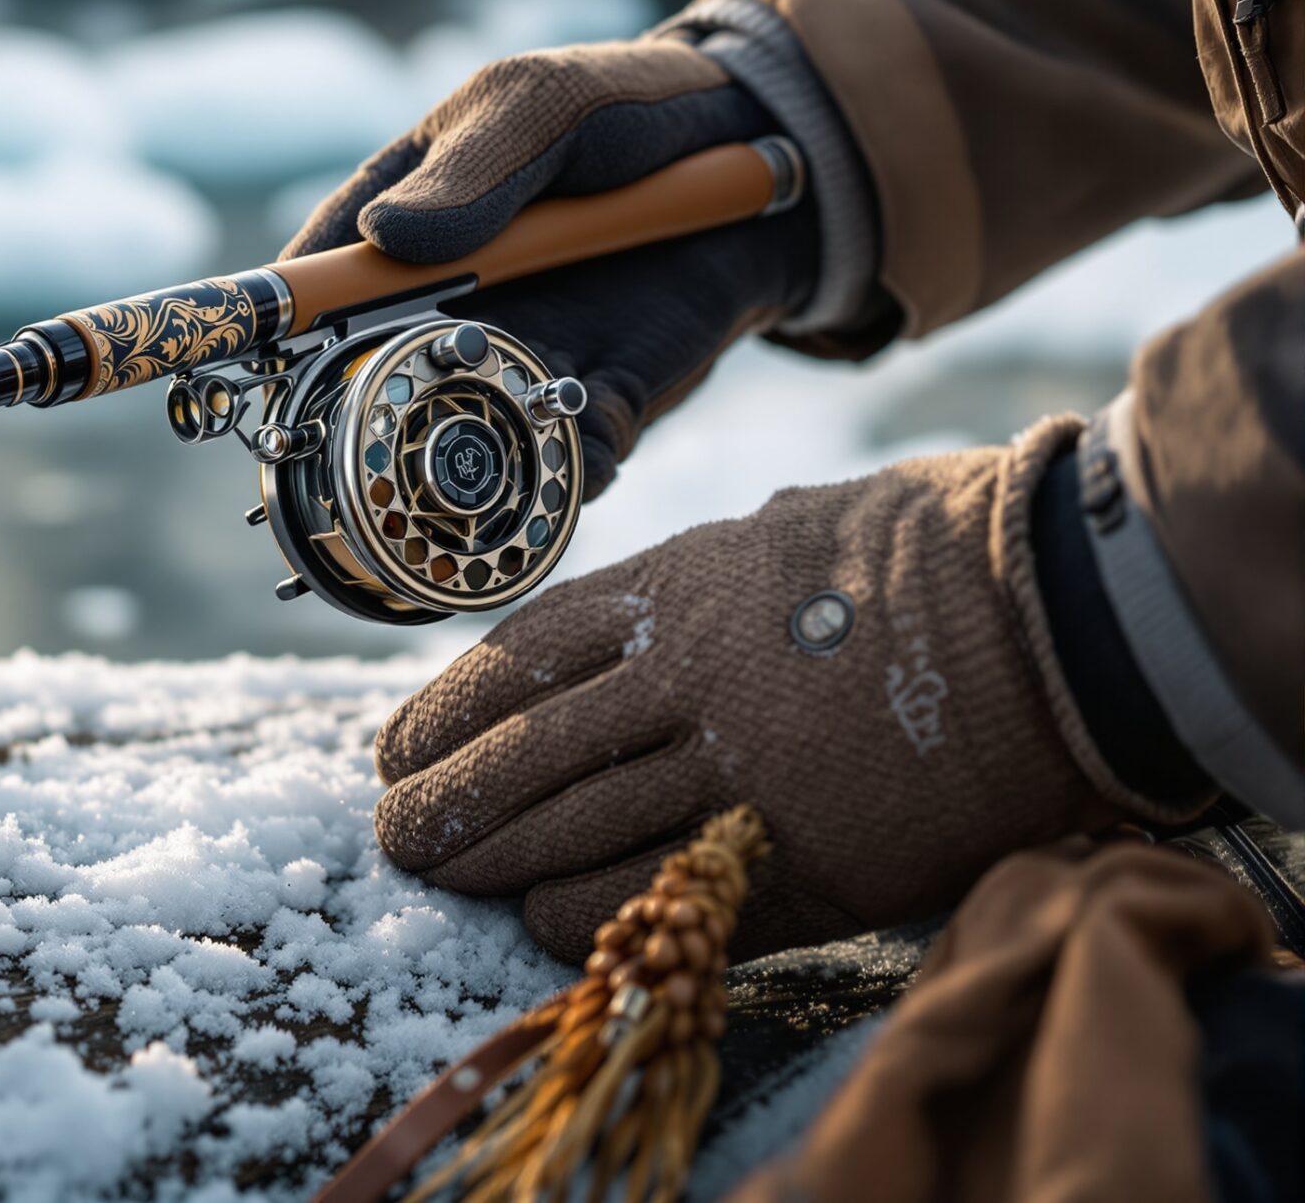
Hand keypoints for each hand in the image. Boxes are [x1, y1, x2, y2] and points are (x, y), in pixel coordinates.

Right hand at [281, 39, 818, 499]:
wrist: (773, 151)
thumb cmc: (632, 109)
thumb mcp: (546, 106)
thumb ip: (474, 171)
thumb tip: (387, 241)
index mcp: (402, 222)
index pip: (308, 286)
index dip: (274, 333)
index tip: (267, 366)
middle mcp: (443, 307)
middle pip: (365, 385)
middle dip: (366, 416)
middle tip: (398, 408)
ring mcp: (514, 360)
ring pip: (461, 436)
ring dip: (474, 446)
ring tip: (518, 410)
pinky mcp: (591, 402)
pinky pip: (560, 460)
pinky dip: (566, 468)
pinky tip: (586, 440)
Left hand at [370, 420, 1131, 962]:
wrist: (1062, 619)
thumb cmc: (928, 559)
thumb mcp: (777, 536)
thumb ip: (688, 590)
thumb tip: (615, 634)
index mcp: (672, 593)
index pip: (514, 661)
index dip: (443, 713)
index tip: (396, 750)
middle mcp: (684, 683)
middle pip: (525, 755)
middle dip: (445, 802)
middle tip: (396, 833)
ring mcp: (738, 775)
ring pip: (573, 830)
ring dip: (495, 862)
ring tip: (445, 878)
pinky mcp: (799, 858)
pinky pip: (660, 897)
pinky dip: (587, 915)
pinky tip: (544, 922)